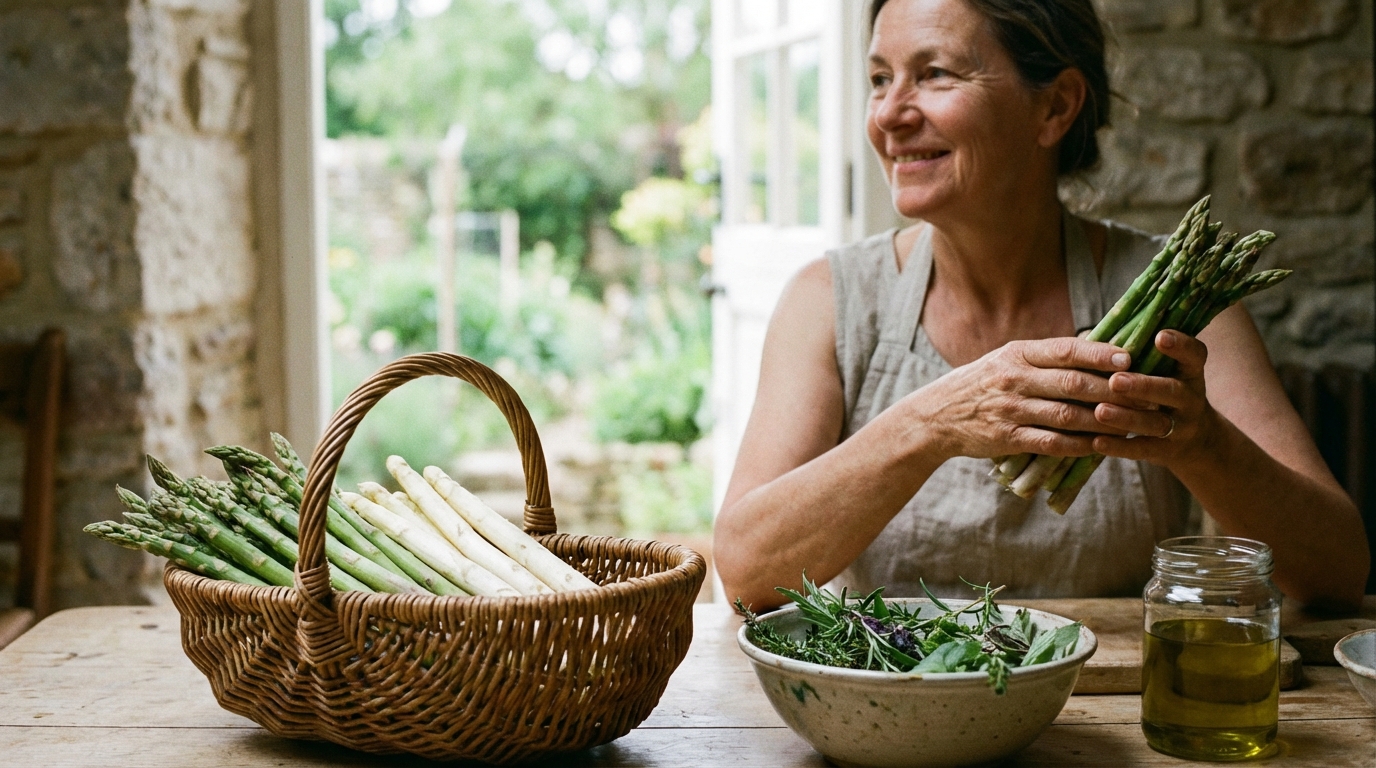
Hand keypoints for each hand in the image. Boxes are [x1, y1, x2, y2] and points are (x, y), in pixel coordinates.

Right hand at [908, 336, 1135, 460]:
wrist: (937, 416)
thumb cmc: (982, 384)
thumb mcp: (1008, 360)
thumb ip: (1048, 356)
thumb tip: (1098, 344)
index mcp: (1018, 354)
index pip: (1066, 350)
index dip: (1100, 354)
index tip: (1131, 359)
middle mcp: (1015, 379)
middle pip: (1074, 383)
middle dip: (1116, 391)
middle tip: (1150, 396)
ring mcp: (1011, 410)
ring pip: (1068, 416)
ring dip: (1106, 421)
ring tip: (1137, 424)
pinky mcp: (1007, 439)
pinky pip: (1052, 443)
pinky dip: (1080, 445)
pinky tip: (1103, 446)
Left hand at [1090, 330, 1219, 465]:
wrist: (1194, 441)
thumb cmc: (1162, 392)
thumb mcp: (1161, 372)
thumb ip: (1136, 354)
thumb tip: (1092, 334)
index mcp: (1190, 372)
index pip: (1195, 355)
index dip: (1181, 345)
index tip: (1160, 336)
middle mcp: (1191, 398)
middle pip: (1172, 391)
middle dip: (1143, 385)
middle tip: (1115, 381)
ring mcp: (1182, 427)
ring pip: (1155, 422)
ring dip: (1127, 417)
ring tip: (1100, 412)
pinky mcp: (1167, 451)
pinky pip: (1143, 449)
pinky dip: (1120, 447)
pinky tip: (1097, 442)